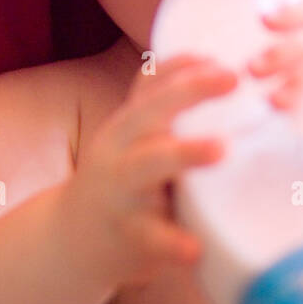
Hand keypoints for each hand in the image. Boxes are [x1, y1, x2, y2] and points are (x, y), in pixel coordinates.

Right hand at [69, 55, 236, 286]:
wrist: (69, 242)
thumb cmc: (121, 184)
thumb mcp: (134, 143)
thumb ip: (167, 116)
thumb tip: (224, 74)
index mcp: (127, 125)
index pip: (150, 83)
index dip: (183, 65)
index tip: (220, 55)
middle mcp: (118, 149)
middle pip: (149, 111)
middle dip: (189, 91)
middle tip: (233, 79)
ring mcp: (118, 191)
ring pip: (146, 165)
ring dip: (184, 152)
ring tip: (222, 149)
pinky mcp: (125, 234)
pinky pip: (150, 236)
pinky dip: (173, 243)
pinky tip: (196, 248)